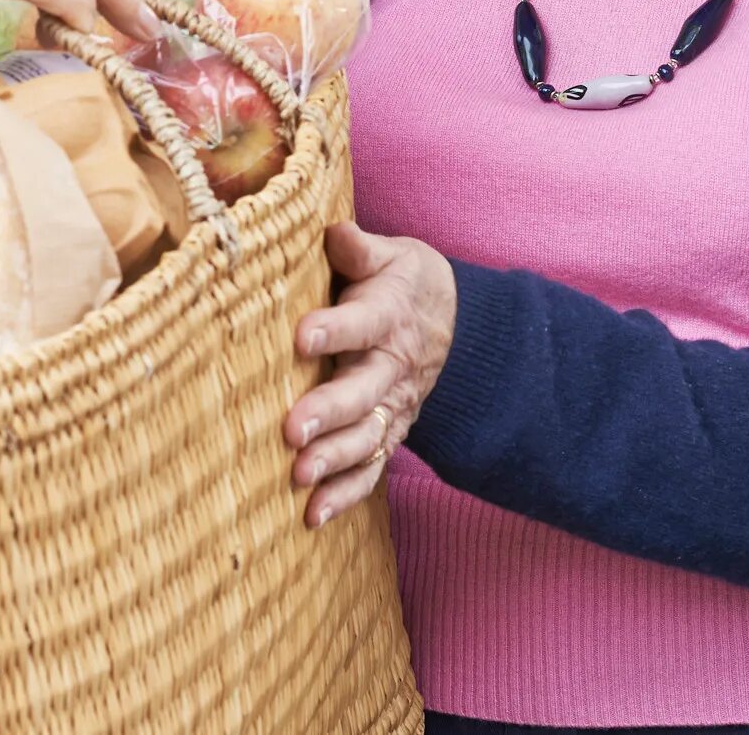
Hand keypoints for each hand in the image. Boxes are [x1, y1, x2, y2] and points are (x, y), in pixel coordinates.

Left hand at [283, 221, 456, 528]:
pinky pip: (371, 468)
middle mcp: (391, 367)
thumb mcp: (393, 255)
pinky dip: (345, 494)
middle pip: (362, 392)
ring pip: (366, 437)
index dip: (334, 329)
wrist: (455, 325)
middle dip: (329, 412)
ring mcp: (393, 406)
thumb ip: (360, 248)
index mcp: (387, 315)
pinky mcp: (389, 432)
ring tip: (299, 477)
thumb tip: (333, 232)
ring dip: (334, 459)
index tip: (302, 336)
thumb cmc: (404, 283)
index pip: (361, 322)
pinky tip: (313, 516)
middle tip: (292, 431)